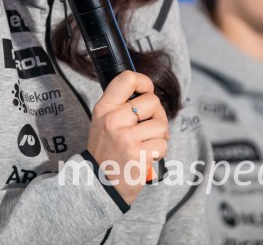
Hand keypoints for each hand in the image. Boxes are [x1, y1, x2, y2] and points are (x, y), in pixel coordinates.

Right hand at [86, 71, 169, 204]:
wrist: (100, 183)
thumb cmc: (106, 151)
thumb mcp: (103, 121)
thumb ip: (120, 105)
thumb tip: (146, 90)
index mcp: (104, 108)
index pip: (127, 79)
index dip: (144, 81)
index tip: (147, 90)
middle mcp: (113, 120)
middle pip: (152, 101)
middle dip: (157, 114)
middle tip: (149, 126)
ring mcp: (126, 138)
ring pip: (161, 124)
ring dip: (160, 135)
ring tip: (147, 143)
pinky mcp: (138, 155)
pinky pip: (162, 144)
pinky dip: (159, 151)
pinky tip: (146, 155)